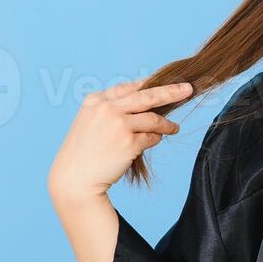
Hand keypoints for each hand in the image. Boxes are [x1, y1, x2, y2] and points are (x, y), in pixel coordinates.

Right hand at [47, 78, 192, 208]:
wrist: (74, 179)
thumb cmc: (84, 153)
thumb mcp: (90, 122)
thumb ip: (111, 109)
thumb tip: (144, 102)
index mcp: (96, 100)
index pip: (129, 87)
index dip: (149, 85)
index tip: (167, 82)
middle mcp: (106, 109)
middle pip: (147, 96)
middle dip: (171, 92)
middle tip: (188, 89)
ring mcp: (118, 125)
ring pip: (153, 119)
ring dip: (166, 124)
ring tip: (173, 128)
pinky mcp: (128, 143)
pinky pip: (151, 137)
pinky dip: (156, 139)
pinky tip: (156, 141)